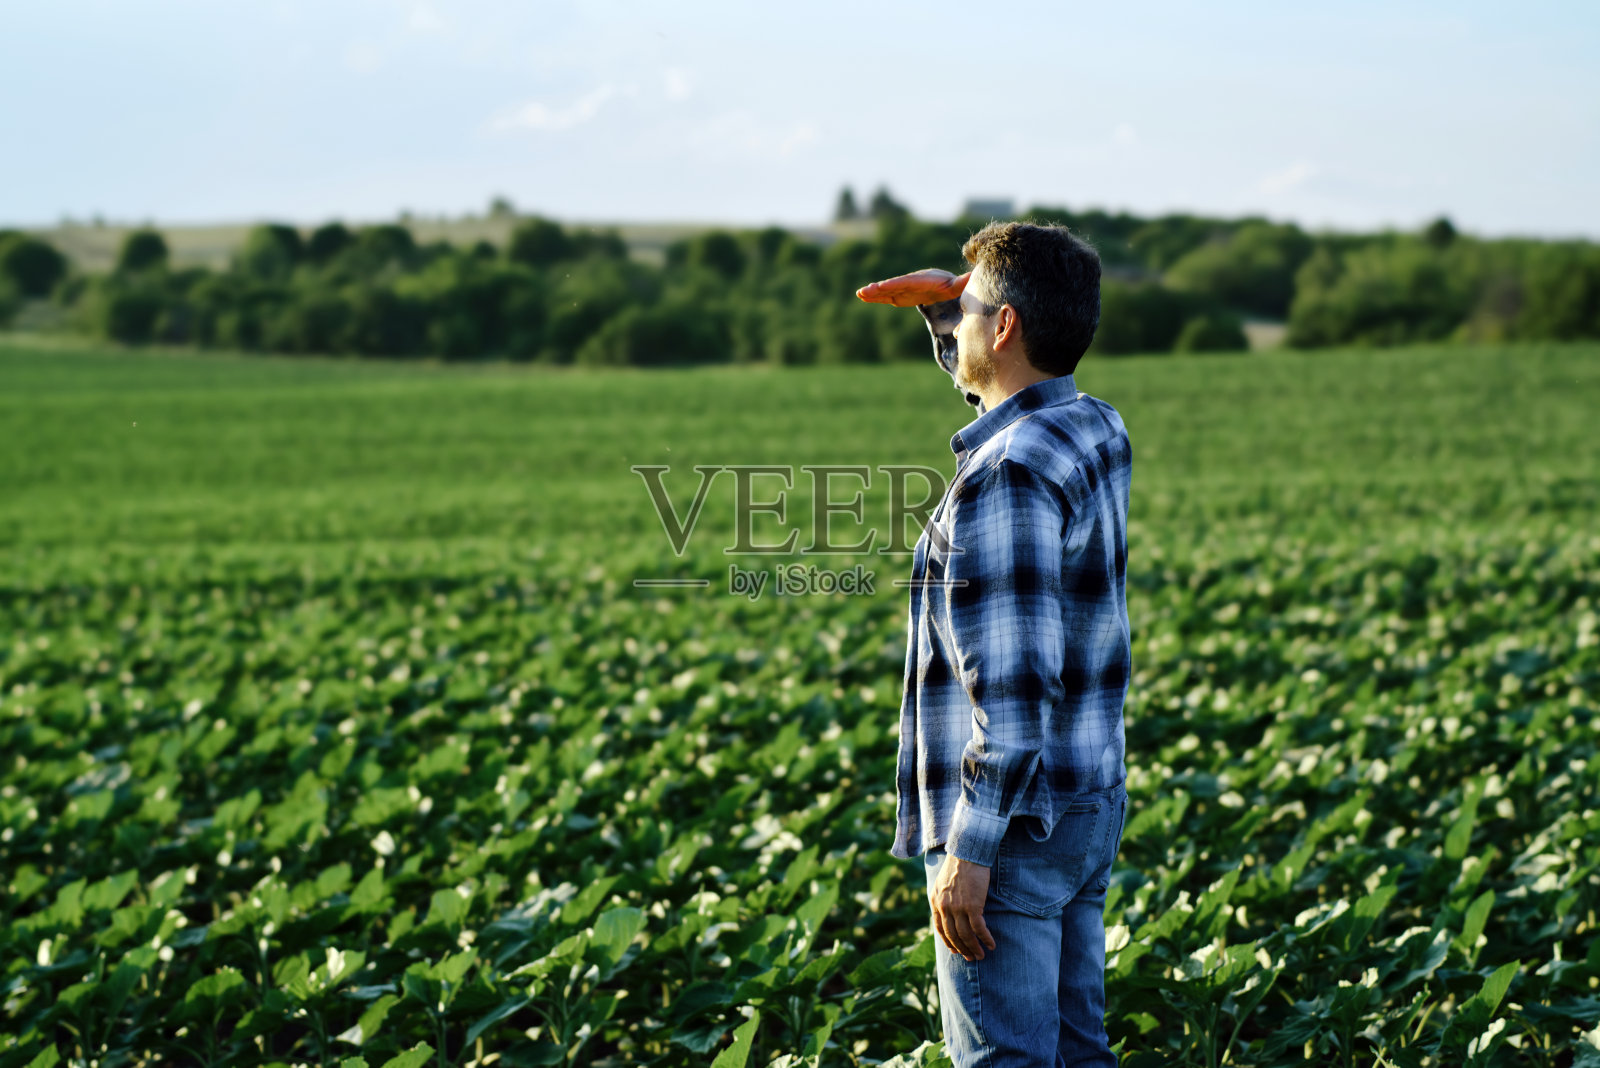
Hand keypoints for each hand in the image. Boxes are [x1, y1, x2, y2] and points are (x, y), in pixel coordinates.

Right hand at [855, 268, 970, 306]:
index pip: (907, 283)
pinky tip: (862, 297)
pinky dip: (875, 297)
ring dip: (873, 293)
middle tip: (864, 290)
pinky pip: (886, 297)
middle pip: (893, 286)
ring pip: (887, 291)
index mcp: (922, 281)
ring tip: (859, 294)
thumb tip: (973, 276)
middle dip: (879, 288)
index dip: (895, 285)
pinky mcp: (900, 296)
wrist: (944, 283)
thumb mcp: (957, 285)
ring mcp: (903, 290)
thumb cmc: (951, 285)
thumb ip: (962, 282)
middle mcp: (910, 283)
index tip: (882, 286)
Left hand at [930, 855, 996, 961]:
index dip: (948, 941)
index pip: (940, 928)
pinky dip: (985, 939)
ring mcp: (958, 908)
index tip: (955, 950)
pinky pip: (979, 929)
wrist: (967, 853)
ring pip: (965, 935)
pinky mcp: (972, 906)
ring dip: (974, 948)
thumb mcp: (942, 882)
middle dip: (962, 949)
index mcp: (935, 901)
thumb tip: (949, 910)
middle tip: (970, 957)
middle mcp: (944, 907)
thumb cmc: (958, 865)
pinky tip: (991, 945)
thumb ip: (943, 898)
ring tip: (981, 955)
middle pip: (952, 935)